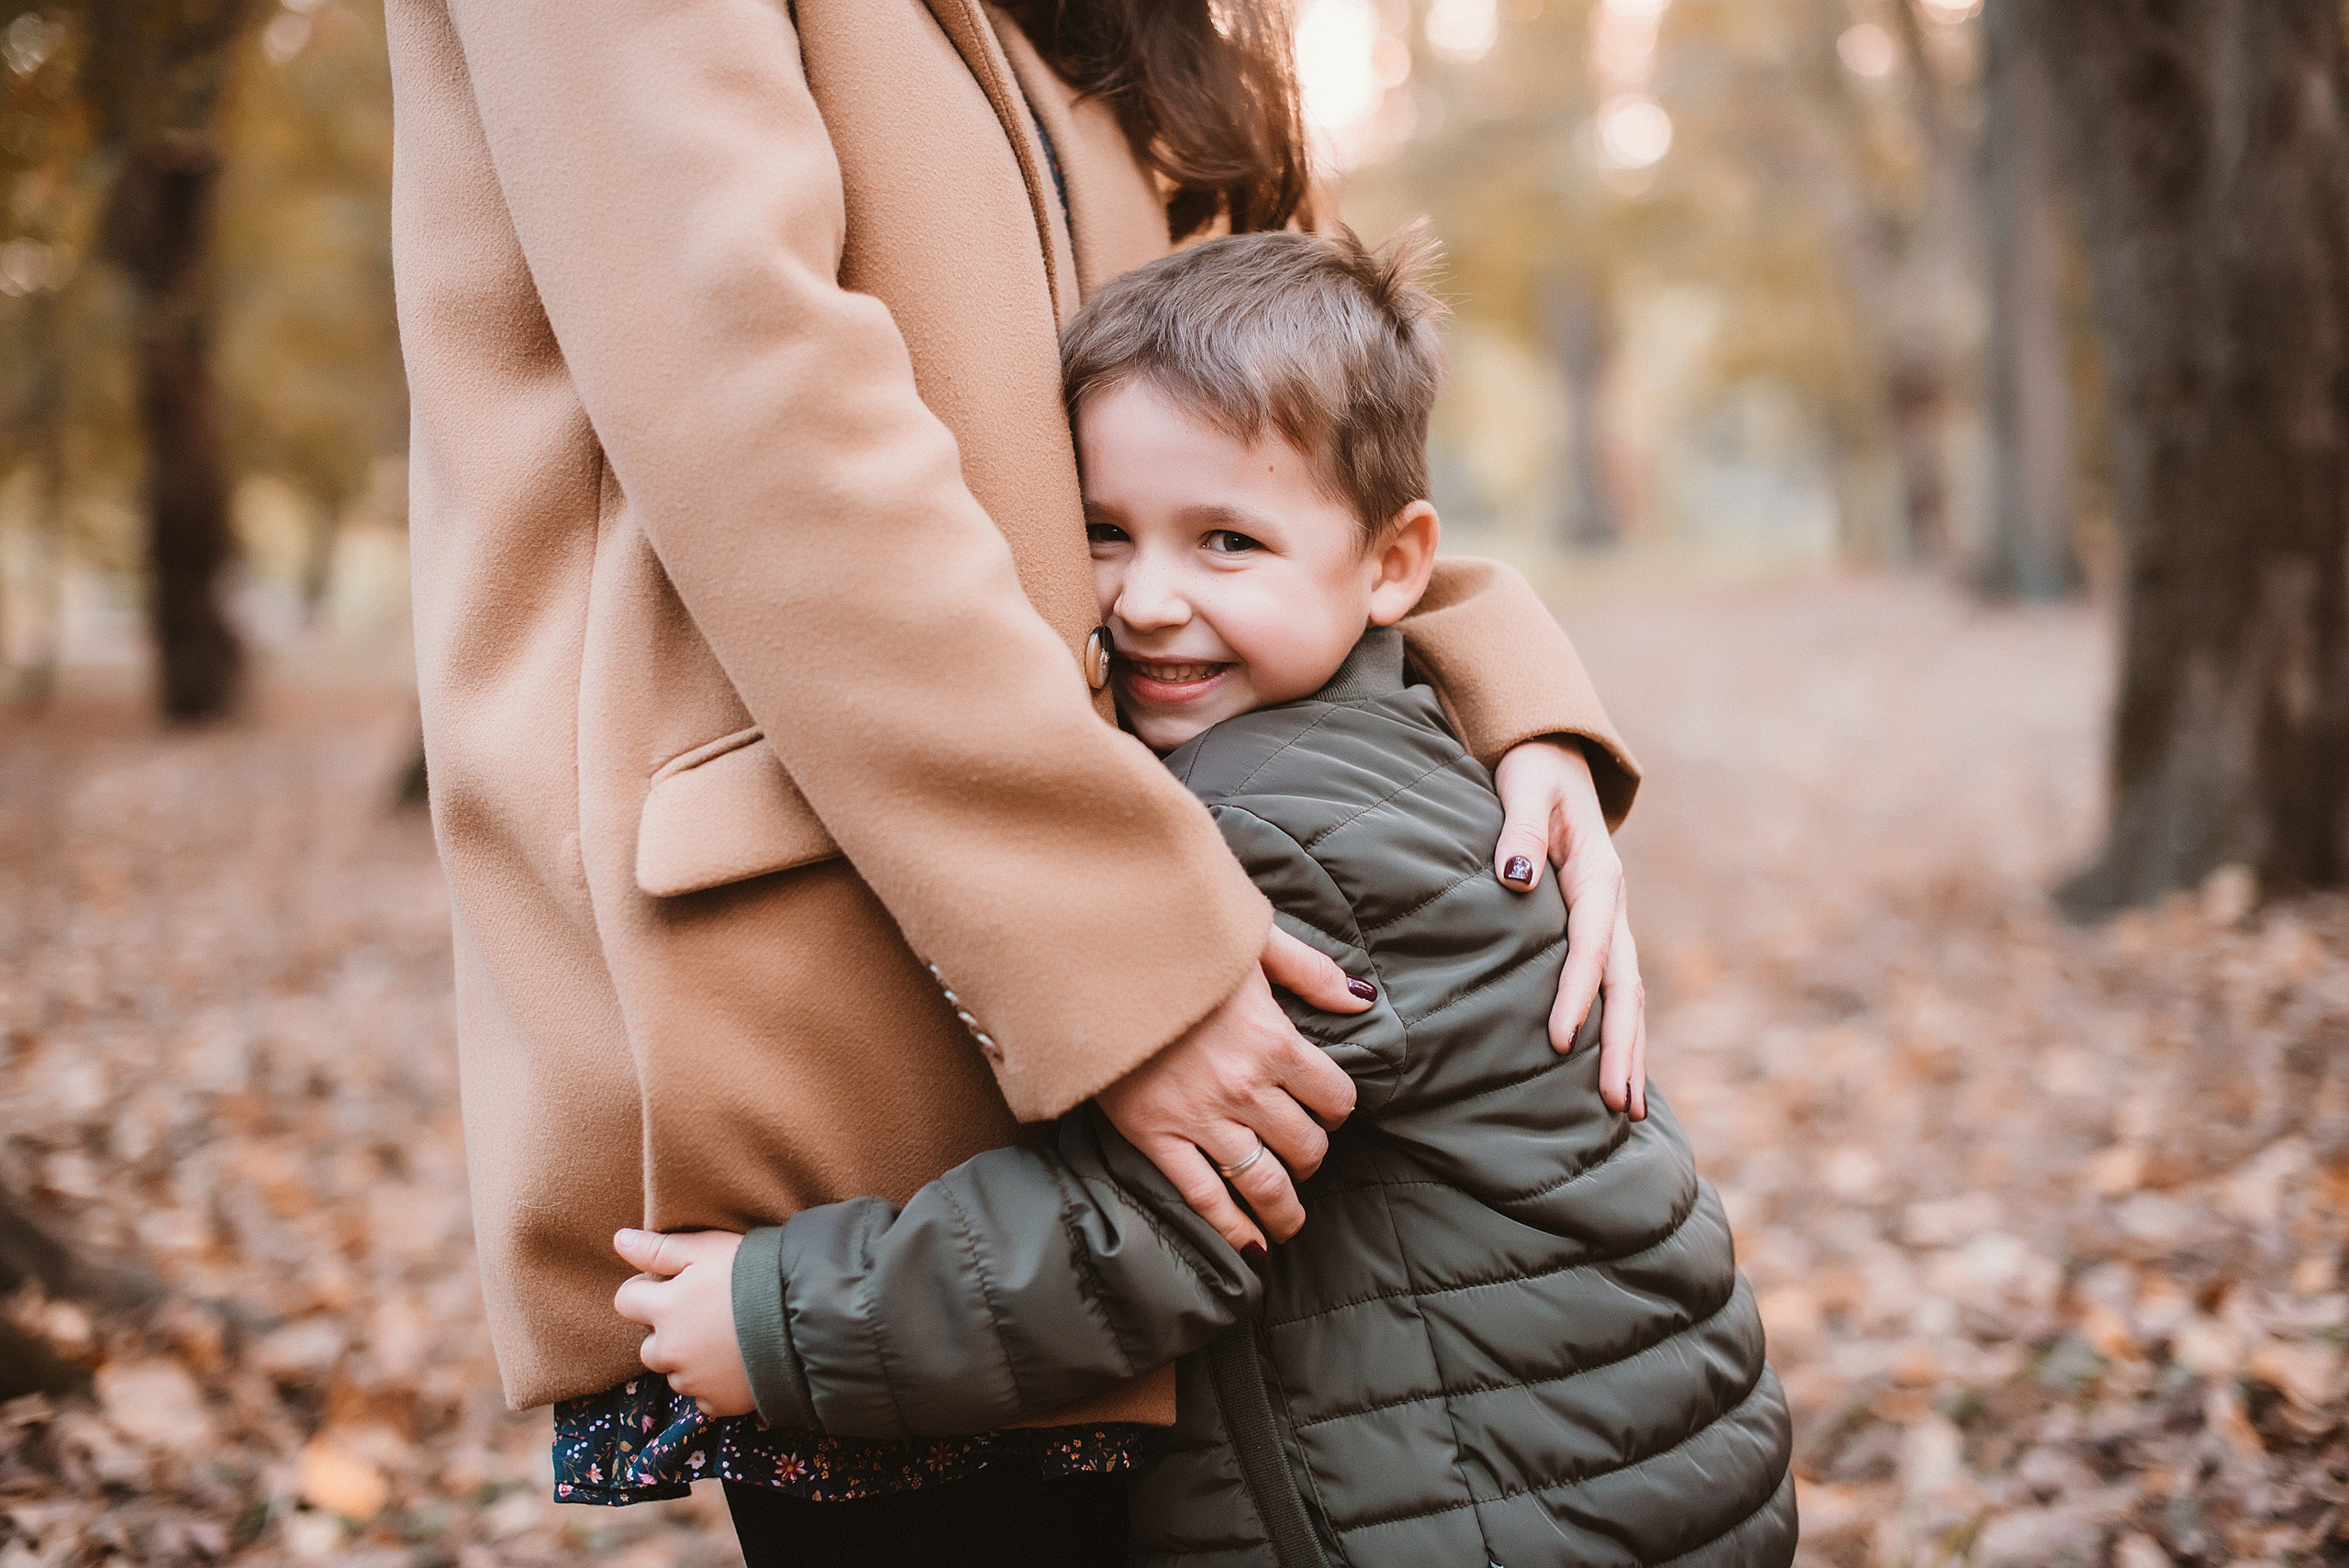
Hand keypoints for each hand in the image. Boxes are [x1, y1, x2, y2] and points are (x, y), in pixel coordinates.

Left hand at [612, 1228, 754, 1417]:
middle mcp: (670, 1349)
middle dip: (668, 1332)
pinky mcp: (718, 1403)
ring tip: (727, 1339)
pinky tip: (738, 1362)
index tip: (676, 1285)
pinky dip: (714, 1383)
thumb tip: (618, 1240)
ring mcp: (693, 1380)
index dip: (646, 1290)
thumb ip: (658, 1248)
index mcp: (664, 1309)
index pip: (625, 1301)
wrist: (805, 1317)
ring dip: (690, 1359)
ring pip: (676, 1372)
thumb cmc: (755, 1273)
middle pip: (649, 1345)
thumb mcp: (707, 1249)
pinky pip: (703, 1396)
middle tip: (706, 1315)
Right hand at [1097, 926, 1367, 1255]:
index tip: (1327, 1109)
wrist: (1093, 960)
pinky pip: (1205, 1198)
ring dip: (1286, 1207)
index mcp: (1275, 1040)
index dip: (1337, 1108)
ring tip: (1289, 1217)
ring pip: (1264, 1182)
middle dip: (1311, 1156)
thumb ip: (1311, 971)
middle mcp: (1245, 1087)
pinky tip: (1253, 1246)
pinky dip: (1233, 1229)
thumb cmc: (1176, 943)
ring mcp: (1201, 1118)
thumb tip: (1361, 1002)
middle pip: (1305, 1146)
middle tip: (1304, 1156)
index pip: (1335, 1098)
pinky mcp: (1156, 1137)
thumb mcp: (1252, 940)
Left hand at [1492, 738, 1647, 1119]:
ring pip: (1629, 994)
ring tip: (1627, 1107)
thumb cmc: (1532, 773)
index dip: (1577, 993)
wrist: (1556, 758)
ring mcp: (1611, 920)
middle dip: (1622, 1044)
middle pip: (1625, 984)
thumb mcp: (1523, 785)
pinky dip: (1621, 1030)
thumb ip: (1518, 826)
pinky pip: (1616, 987)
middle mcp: (1612, 903)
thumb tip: (1517, 875)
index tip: (1560, 1040)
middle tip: (1616, 1103)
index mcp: (1597, 873)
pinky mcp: (1600, 930)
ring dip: (1630, 1048)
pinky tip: (1616, 1073)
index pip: (1590, 945)